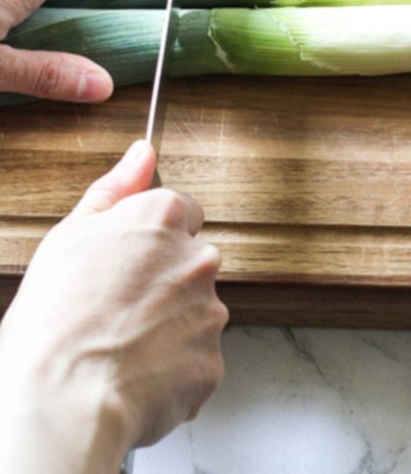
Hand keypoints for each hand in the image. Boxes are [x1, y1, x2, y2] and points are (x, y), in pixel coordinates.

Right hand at [0, 141, 227, 473]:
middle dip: (165, 282)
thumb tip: (142, 154)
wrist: (63, 398)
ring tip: (121, 346)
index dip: (153, 237)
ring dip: (171, 326)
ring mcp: (209, 312)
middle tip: (118, 308)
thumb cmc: (57, 320)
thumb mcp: (71, 235)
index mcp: (164, 219)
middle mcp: (197, 260)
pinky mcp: (211, 362)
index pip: (182, 211)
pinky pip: (196, 359)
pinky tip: (136, 373)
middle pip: (191, 263)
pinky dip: (173, 368)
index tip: (132, 260)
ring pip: (196, 312)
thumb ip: (116, 189)